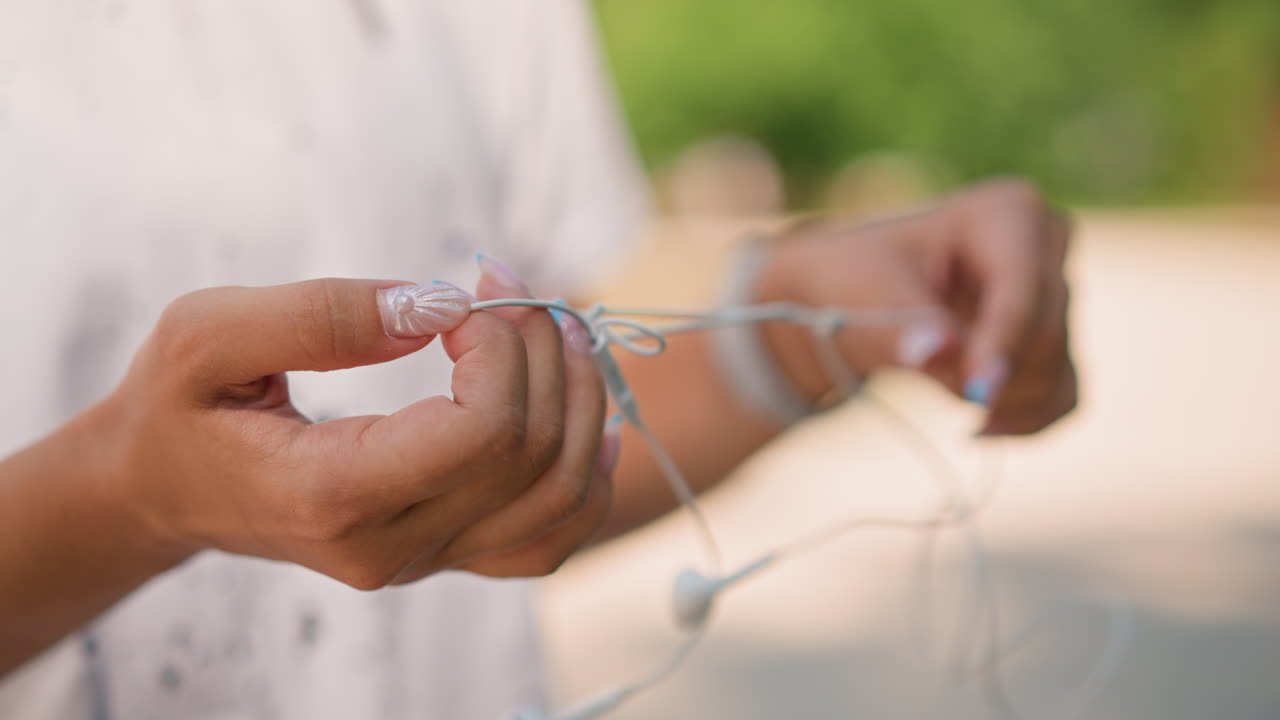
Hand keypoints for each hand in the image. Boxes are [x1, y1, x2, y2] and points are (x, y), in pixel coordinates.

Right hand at [98, 264, 612, 588]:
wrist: (166, 488)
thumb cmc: (179, 406)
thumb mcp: (207, 334)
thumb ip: (321, 314)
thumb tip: (442, 303)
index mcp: (332, 496)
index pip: (482, 434)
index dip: (503, 348)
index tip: (473, 289)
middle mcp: (391, 547)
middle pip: (533, 456)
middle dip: (546, 351)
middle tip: (512, 284)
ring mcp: (424, 560)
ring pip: (562, 499)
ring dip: (582, 400)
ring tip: (555, 330)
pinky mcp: (444, 553)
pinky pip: (552, 537)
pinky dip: (587, 476)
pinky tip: (586, 418)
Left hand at [759, 178, 1075, 434]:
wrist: (859, 296)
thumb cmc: (858, 278)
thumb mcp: (864, 292)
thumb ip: (904, 325)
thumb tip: (940, 352)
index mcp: (1007, 212)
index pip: (1022, 288)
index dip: (1003, 343)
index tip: (977, 393)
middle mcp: (1047, 246)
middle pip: (1045, 334)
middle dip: (988, 374)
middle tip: (934, 384)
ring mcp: (1058, 294)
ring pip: (1054, 371)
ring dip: (997, 400)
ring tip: (938, 384)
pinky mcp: (1057, 340)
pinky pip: (1062, 396)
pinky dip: (1023, 420)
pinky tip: (978, 428)